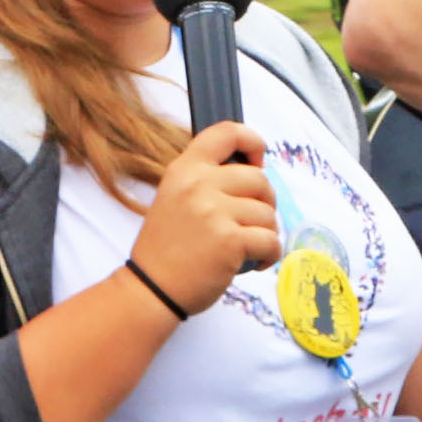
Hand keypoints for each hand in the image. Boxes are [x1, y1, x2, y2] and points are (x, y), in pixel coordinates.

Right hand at [124, 122, 281, 314]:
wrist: (151, 289)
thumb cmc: (165, 249)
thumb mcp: (175, 198)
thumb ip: (206, 180)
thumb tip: (253, 172)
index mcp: (185, 169)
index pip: (226, 132)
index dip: (252, 142)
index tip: (258, 161)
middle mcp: (199, 184)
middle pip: (258, 178)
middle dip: (265, 202)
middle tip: (254, 221)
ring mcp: (214, 212)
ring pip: (267, 213)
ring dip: (265, 232)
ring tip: (249, 247)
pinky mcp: (229, 240)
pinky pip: (270, 240)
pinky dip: (269, 254)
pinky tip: (255, 261)